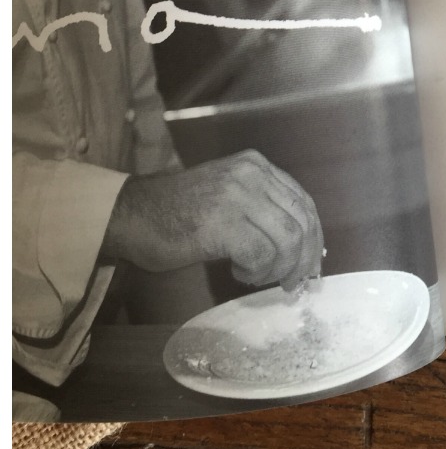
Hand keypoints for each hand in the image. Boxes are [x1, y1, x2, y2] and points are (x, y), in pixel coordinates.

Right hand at [103, 150, 323, 290]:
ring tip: (257, 276)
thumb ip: (262, 207)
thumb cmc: (177, 212)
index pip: (303, 202)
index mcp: (257, 166)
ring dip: (279, 268)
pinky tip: (237, 273)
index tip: (312, 263)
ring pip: (287, 239)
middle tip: (294, 283)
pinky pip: (261, 255)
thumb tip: (301, 244)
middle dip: (304, 258)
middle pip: (302, 220)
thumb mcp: (228, 194)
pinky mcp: (221, 223)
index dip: (313, 236)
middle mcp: (252, 175)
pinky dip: (256, 272)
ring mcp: (237, 196)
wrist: (130, 214)